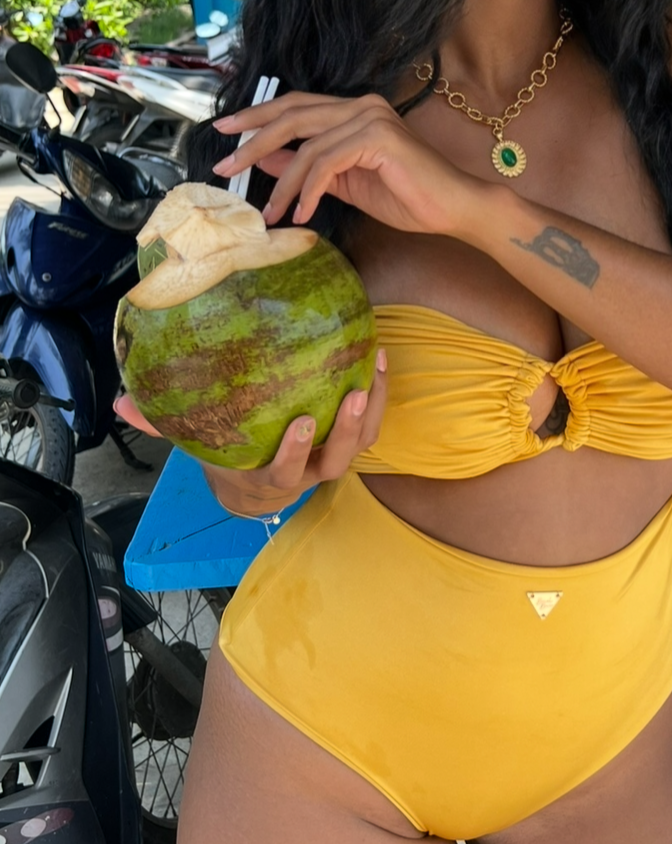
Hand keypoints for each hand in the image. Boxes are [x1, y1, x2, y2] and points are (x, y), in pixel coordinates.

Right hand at [113, 349, 387, 514]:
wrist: (254, 485)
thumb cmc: (225, 454)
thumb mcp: (196, 444)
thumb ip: (162, 424)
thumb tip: (122, 402)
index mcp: (269, 479)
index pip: (284, 476)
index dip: (294, 455)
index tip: (301, 424)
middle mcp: (306, 474)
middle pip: (335, 462)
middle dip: (345, 431)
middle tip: (351, 395)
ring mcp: (330, 459)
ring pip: (360, 444)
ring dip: (370, 410)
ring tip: (371, 369)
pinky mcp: (350, 441)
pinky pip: (371, 425)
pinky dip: (378, 395)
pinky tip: (376, 358)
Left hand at [211, 91, 487, 236]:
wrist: (453, 207)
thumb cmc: (408, 196)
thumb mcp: (344, 183)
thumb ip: (308, 168)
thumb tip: (264, 161)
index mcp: (354, 109)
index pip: (295, 106)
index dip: (257, 117)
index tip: (225, 133)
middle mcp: (361, 105)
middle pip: (292, 115)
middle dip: (253, 141)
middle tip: (225, 167)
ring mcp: (371, 118)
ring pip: (307, 146)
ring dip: (283, 183)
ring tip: (271, 213)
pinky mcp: (378, 139)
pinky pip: (328, 163)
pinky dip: (310, 190)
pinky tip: (304, 213)